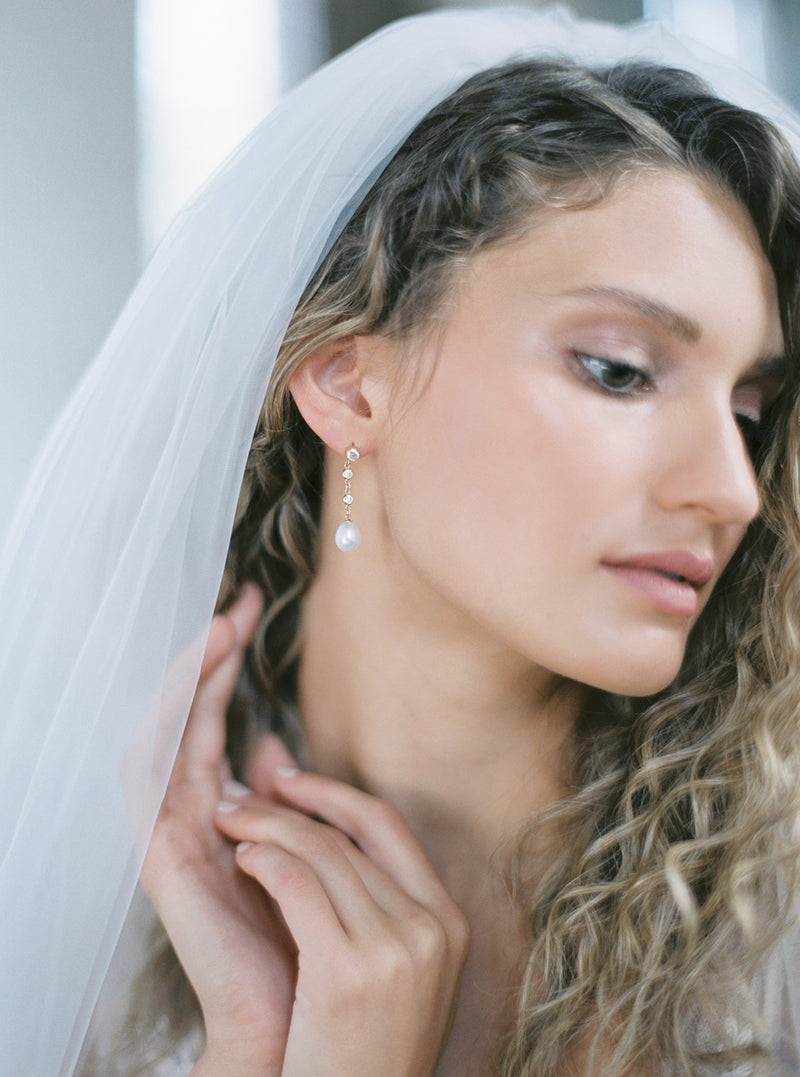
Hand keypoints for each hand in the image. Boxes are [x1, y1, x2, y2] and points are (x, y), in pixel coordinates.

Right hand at [141, 584, 296, 1075]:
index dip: (229, 665)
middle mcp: (191, 816)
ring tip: (220, 630)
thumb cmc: (308, 937)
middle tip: (239, 603)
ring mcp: (173, 833)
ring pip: (170, 735)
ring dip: (192, 681)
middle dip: (212, 657)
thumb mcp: (303, 848)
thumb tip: (273, 749)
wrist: (297, 1019)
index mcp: (222, 813)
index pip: (217, 721)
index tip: (253, 610)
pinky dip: (173, 728)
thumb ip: (283, 799)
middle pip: (190, 718)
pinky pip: (154, 776)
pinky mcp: (162, 854)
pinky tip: (195, 687)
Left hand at [214, 769, 470, 1076]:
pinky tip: (242, 859)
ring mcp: (396, 949)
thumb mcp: (393, 974)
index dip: (333, 793)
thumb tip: (325, 833)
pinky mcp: (349, 972)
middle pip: (347, 834)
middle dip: (286, 805)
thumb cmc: (362, 1054)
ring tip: (229, 823)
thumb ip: (371, 902)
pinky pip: (297, 884)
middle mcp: (430, 928)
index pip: (386, 825)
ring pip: (319, 850)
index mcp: (446, 922)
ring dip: (265, 827)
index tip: (290, 781)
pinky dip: (264, 860)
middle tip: (241, 797)